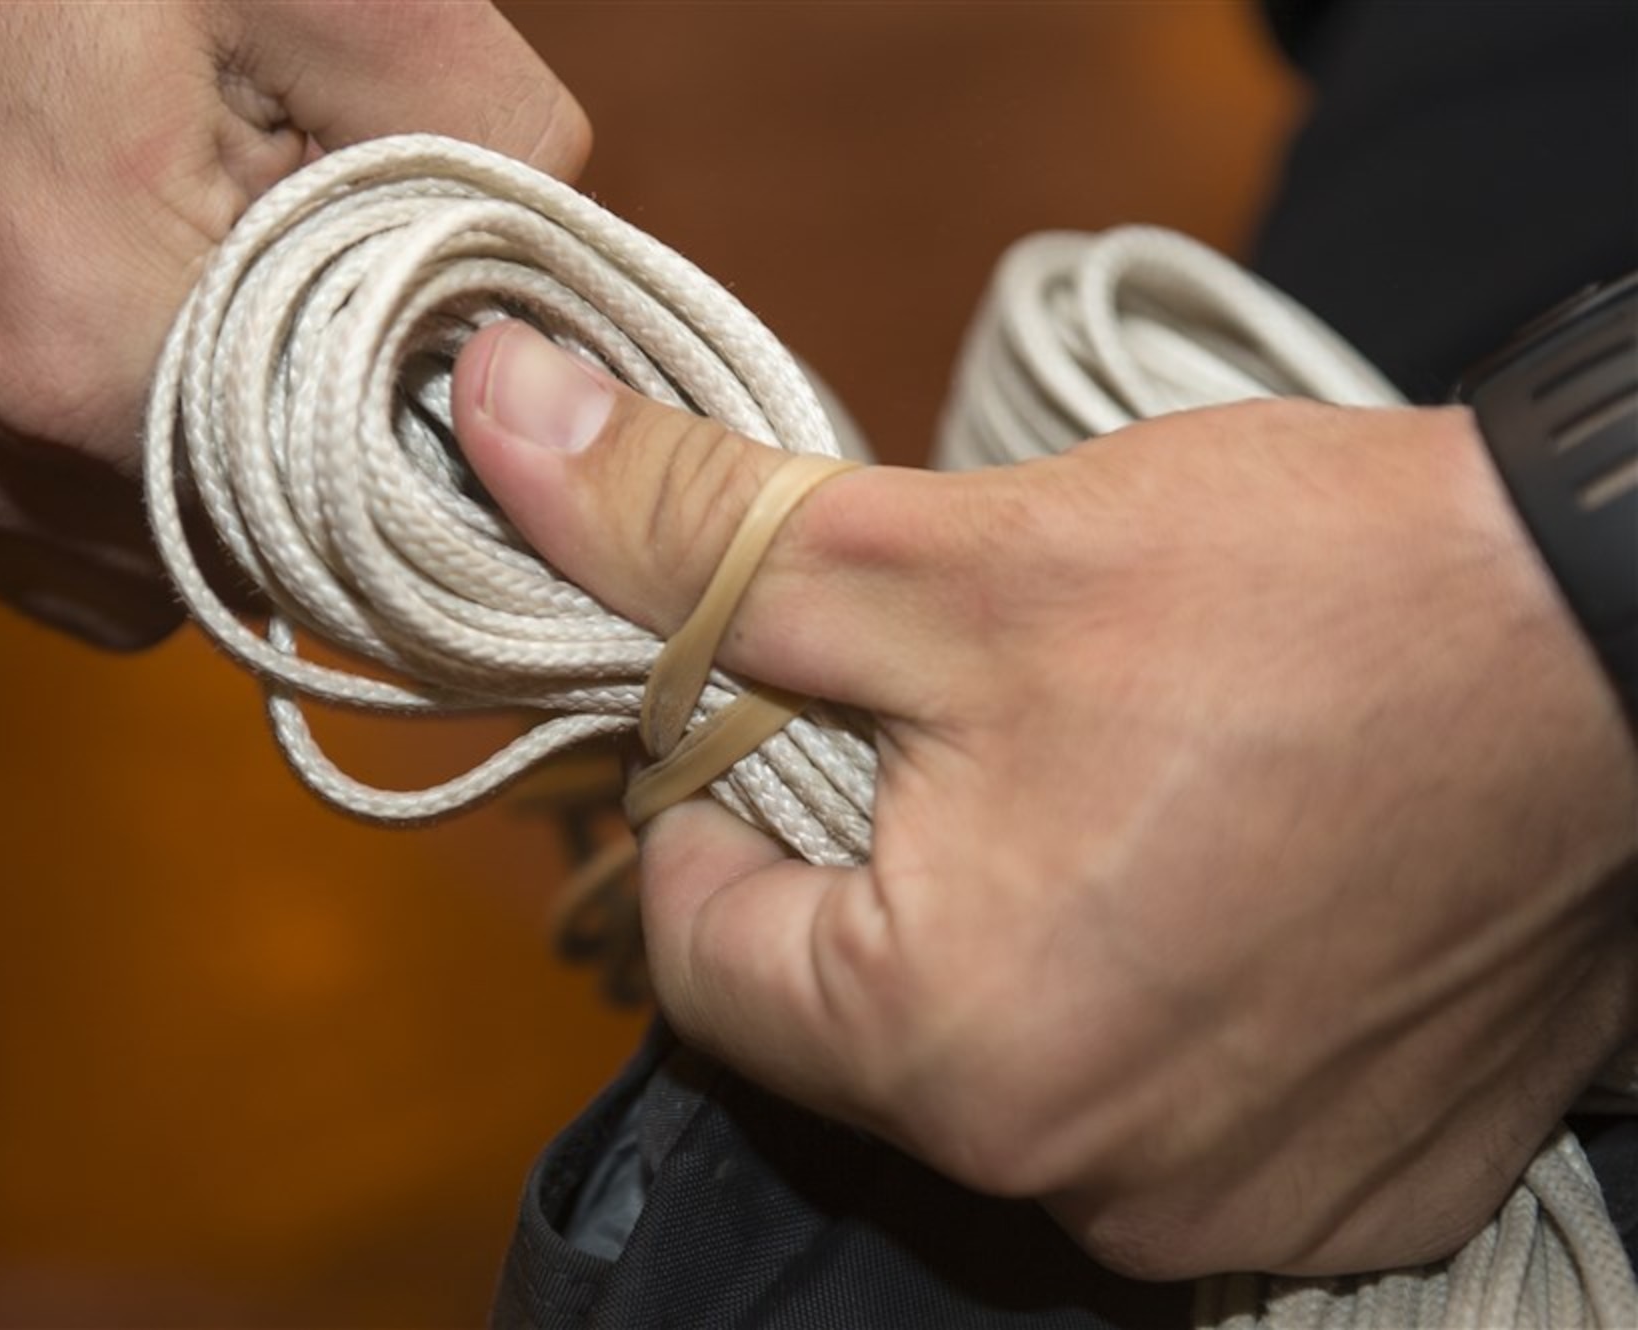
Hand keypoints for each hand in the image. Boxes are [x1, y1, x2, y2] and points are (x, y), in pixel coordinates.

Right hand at [0, 1, 587, 645]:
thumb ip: (476, 131)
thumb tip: (552, 284)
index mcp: (74, 338)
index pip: (318, 529)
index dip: (391, 462)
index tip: (416, 381)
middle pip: (208, 559)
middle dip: (279, 464)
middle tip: (282, 308)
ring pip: (86, 560)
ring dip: (159, 471)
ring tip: (155, 295)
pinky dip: (36, 448)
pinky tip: (50, 312)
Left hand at [449, 321, 1637, 1278]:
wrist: (1626, 639)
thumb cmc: (1302, 600)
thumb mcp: (949, 557)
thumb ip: (697, 536)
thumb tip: (499, 426)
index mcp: (954, 1048)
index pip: (695, 952)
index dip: (700, 805)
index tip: (766, 713)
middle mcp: (1083, 1179)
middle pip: (848, 1020)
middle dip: (856, 872)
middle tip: (950, 733)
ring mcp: (1227, 1204)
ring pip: (1001, 1067)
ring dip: (1004, 936)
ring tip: (1105, 796)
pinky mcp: (1344, 1191)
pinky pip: (1156, 1110)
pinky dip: (1146, 1004)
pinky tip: (1214, 888)